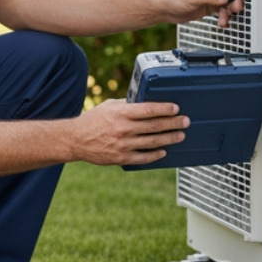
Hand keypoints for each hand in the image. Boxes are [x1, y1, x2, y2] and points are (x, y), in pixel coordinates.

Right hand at [70, 99, 188, 166]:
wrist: (76, 140)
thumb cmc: (94, 120)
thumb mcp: (110, 106)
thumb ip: (128, 105)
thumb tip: (147, 103)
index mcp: (121, 113)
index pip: (148, 109)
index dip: (165, 109)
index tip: (176, 108)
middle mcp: (124, 129)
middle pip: (155, 126)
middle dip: (173, 124)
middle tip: (185, 121)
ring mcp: (123, 145)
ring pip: (153, 142)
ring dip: (169, 138)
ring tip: (180, 135)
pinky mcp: (121, 158)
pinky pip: (144, 157)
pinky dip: (156, 155)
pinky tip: (164, 151)